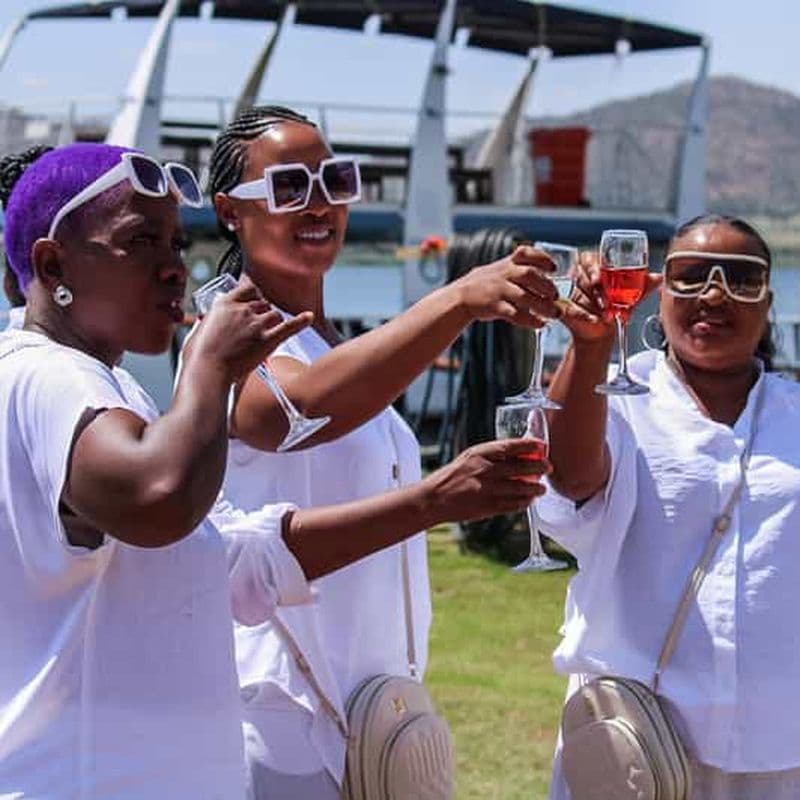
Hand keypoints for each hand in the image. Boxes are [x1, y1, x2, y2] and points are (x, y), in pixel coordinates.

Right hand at [184, 276, 312, 383]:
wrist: (208, 373)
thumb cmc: (198, 357)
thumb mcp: (198, 331)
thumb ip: (209, 322)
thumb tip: (207, 322)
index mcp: (224, 304)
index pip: (247, 288)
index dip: (253, 293)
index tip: (255, 298)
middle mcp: (242, 310)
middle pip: (263, 303)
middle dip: (263, 312)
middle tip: (258, 324)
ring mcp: (256, 325)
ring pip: (275, 314)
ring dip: (274, 322)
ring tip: (268, 332)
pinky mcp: (267, 341)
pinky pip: (289, 327)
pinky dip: (301, 321)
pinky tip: (308, 317)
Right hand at [420, 438, 549, 522]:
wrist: (435, 498)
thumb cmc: (455, 475)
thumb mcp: (470, 458)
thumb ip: (493, 456)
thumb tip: (521, 455)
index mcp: (479, 454)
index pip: (510, 446)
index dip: (529, 445)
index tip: (541, 445)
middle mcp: (485, 470)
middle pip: (520, 468)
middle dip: (538, 467)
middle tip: (548, 467)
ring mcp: (487, 490)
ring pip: (521, 488)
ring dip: (535, 488)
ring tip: (541, 488)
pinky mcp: (488, 507)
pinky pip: (513, 504)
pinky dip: (524, 502)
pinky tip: (529, 500)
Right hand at [451, 244, 559, 327]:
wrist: (461, 297)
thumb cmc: (487, 285)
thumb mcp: (501, 270)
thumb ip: (522, 272)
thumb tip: (549, 283)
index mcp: (507, 263)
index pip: (526, 253)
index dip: (542, 259)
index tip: (554, 269)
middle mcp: (503, 274)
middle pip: (529, 275)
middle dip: (547, 285)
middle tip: (556, 295)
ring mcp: (498, 290)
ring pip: (524, 297)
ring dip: (543, 306)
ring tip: (555, 314)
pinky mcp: (494, 307)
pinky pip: (515, 314)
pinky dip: (530, 320)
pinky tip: (540, 324)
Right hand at [559, 250, 661, 343]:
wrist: (601, 330)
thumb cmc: (614, 307)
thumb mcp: (631, 294)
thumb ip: (643, 285)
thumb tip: (659, 277)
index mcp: (593, 266)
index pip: (588, 258)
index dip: (593, 267)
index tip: (599, 278)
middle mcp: (578, 277)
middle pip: (581, 275)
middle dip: (596, 289)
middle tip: (606, 300)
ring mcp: (569, 293)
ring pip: (578, 293)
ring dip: (594, 303)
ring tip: (606, 312)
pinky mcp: (562, 308)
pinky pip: (571, 310)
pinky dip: (585, 316)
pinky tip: (595, 320)